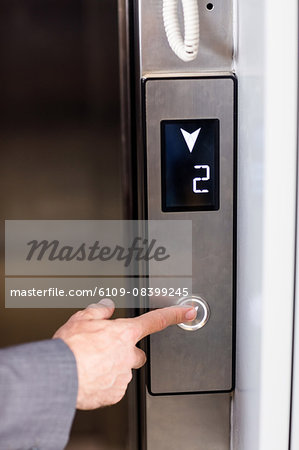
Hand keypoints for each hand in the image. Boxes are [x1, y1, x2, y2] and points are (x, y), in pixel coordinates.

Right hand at [53, 298, 195, 409]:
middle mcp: (128, 354)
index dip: (174, 315)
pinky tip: (91, 378)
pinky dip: (105, 383)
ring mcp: (123, 375)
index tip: (187, 312)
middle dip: (127, 352)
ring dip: (113, 368)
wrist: (61, 376)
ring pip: (124, 371)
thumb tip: (107, 307)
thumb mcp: (81, 318)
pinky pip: (114, 387)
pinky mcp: (115, 393)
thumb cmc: (70, 347)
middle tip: (108, 351)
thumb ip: (99, 311)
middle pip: (138, 353)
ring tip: (92, 365)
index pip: (155, 320)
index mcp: (124, 333)